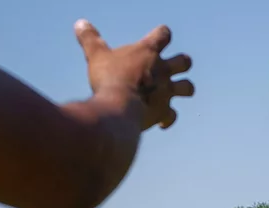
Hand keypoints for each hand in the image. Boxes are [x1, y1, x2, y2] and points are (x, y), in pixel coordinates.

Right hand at [74, 19, 194, 129]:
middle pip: (184, 61)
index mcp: (148, 52)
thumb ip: (90, 39)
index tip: (159, 37)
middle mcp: (162, 70)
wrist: (119, 107)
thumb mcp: (96, 55)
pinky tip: (160, 122)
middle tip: (172, 67)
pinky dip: (168, 119)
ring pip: (188, 87)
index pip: (163, 35)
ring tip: (175, 92)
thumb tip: (80, 23)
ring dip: (184, 89)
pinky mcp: (164, 111)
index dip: (162, 34)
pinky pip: (172, 116)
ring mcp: (166, 91)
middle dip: (181, 63)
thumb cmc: (109, 78)